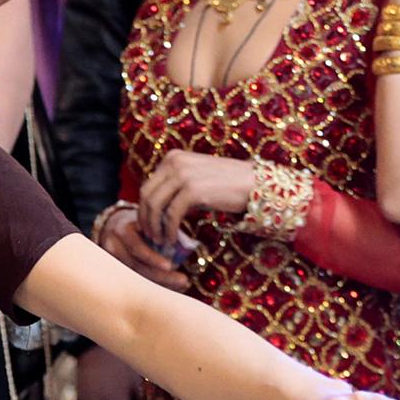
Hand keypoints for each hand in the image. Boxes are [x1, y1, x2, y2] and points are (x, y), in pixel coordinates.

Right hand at [98, 205, 189, 291]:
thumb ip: (161, 231)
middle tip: (184, 281)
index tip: (171, 265)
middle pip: (136, 268)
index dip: (152, 258)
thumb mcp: (148, 221)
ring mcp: (111, 262)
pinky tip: (172, 288)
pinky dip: (156, 286)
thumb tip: (183, 250)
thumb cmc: (138, 222)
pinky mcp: (115, 273)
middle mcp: (112, 247)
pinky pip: (137, 282)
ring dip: (161, 284)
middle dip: (161, 277)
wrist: (114, 226)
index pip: (136, 247)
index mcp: (121, 230)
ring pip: (137, 279)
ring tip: (183, 285)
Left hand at [138, 150, 254, 246]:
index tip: (147, 226)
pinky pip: (171, 215)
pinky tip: (172, 240)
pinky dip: (169, 231)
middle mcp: (175, 162)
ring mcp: (183, 174)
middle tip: (150, 237)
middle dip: (145, 220)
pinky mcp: (192, 190)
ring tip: (159, 241)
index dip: (144, 209)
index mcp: (173, 157)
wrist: (255, 184)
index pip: (148, 186)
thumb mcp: (195, 178)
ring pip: (155, 206)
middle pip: (146, 196)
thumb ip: (175, 187)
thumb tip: (156, 209)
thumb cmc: (226, 184)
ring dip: (154, 227)